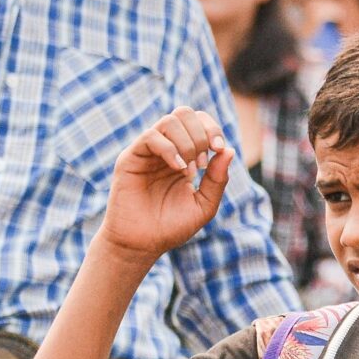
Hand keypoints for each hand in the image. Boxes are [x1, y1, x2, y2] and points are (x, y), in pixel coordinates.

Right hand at [96, 107, 234, 267]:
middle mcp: (165, 149)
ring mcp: (147, 151)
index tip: (218, 149)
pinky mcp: (131, 157)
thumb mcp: (203, 206)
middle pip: (184, 113)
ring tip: (189, 171)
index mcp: (183, 156)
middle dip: (200, 134)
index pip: (198, 122)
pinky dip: (170, 149)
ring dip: (187, 143)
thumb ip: (218, 180)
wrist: (142, 245)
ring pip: (169, 121)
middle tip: (202, 164)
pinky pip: (151, 136)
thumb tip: (228, 150)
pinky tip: (178, 169)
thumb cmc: (170, 227)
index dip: (211, 128)